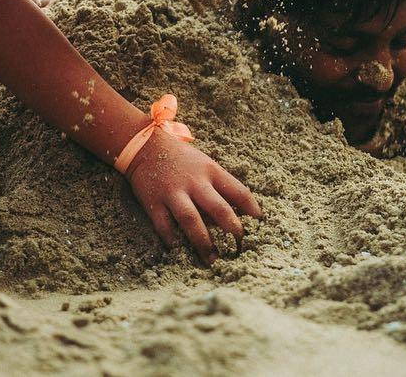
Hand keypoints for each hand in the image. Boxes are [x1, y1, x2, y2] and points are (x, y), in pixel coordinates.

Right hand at [125, 129, 261, 263]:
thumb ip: (222, 185)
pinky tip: (179, 249)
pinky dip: (172, 239)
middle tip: (240, 246)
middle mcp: (194, 182)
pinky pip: (164, 225)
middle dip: (231, 228)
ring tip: (212, 259)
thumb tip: (242, 212)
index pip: (238, 191)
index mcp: (211, 172)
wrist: (145, 147)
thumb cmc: (183, 159)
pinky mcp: (154, 202)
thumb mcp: (206, 165)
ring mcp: (173, 193)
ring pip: (191, 220)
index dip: (252, 208)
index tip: (260, 223)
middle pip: (218, 208)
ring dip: (203, 242)